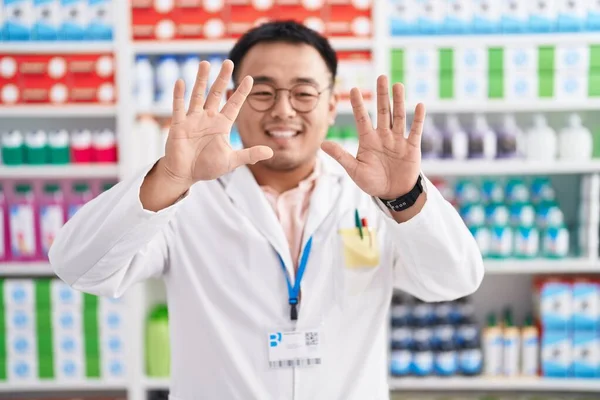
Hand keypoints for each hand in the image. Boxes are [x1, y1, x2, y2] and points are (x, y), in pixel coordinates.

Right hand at [161, 60, 272, 185]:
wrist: (185, 174)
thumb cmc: (206, 167)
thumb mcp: (231, 161)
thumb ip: (249, 155)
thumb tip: (271, 152)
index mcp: (221, 125)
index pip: (234, 105)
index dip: (241, 92)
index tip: (249, 78)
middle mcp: (208, 118)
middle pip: (216, 94)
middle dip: (222, 78)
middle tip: (227, 62)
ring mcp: (193, 120)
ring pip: (198, 95)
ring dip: (201, 80)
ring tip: (205, 63)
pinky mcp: (179, 125)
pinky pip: (179, 107)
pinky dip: (179, 95)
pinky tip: (181, 82)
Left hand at [321, 75, 423, 199]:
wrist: (393, 193)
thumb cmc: (371, 182)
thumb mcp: (354, 170)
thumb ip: (341, 156)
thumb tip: (322, 144)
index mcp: (368, 140)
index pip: (362, 118)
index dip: (358, 104)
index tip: (353, 89)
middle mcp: (383, 136)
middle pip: (383, 111)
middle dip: (382, 95)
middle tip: (381, 76)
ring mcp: (398, 140)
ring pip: (398, 117)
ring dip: (399, 101)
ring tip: (398, 85)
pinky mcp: (411, 147)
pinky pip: (415, 130)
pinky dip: (418, 119)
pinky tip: (419, 105)